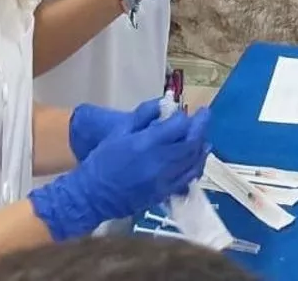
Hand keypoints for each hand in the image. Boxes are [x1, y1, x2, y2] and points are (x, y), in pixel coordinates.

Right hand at [27, 108, 213, 240]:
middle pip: (191, 143)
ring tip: (203, 138)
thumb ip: (143, 115)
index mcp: (146, 143)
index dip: (185, 117)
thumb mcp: (119, 132)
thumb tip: (164, 103)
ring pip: (194, 162)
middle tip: (204, 116)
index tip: (187, 111)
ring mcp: (165, 180)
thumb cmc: (103, 160)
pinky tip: (196, 160)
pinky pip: (188, 179)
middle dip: (200, 128)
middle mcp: (160, 162)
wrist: (92, 195)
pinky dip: (195, 167)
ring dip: (201, 148)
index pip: (178, 126)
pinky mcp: (165, 193)